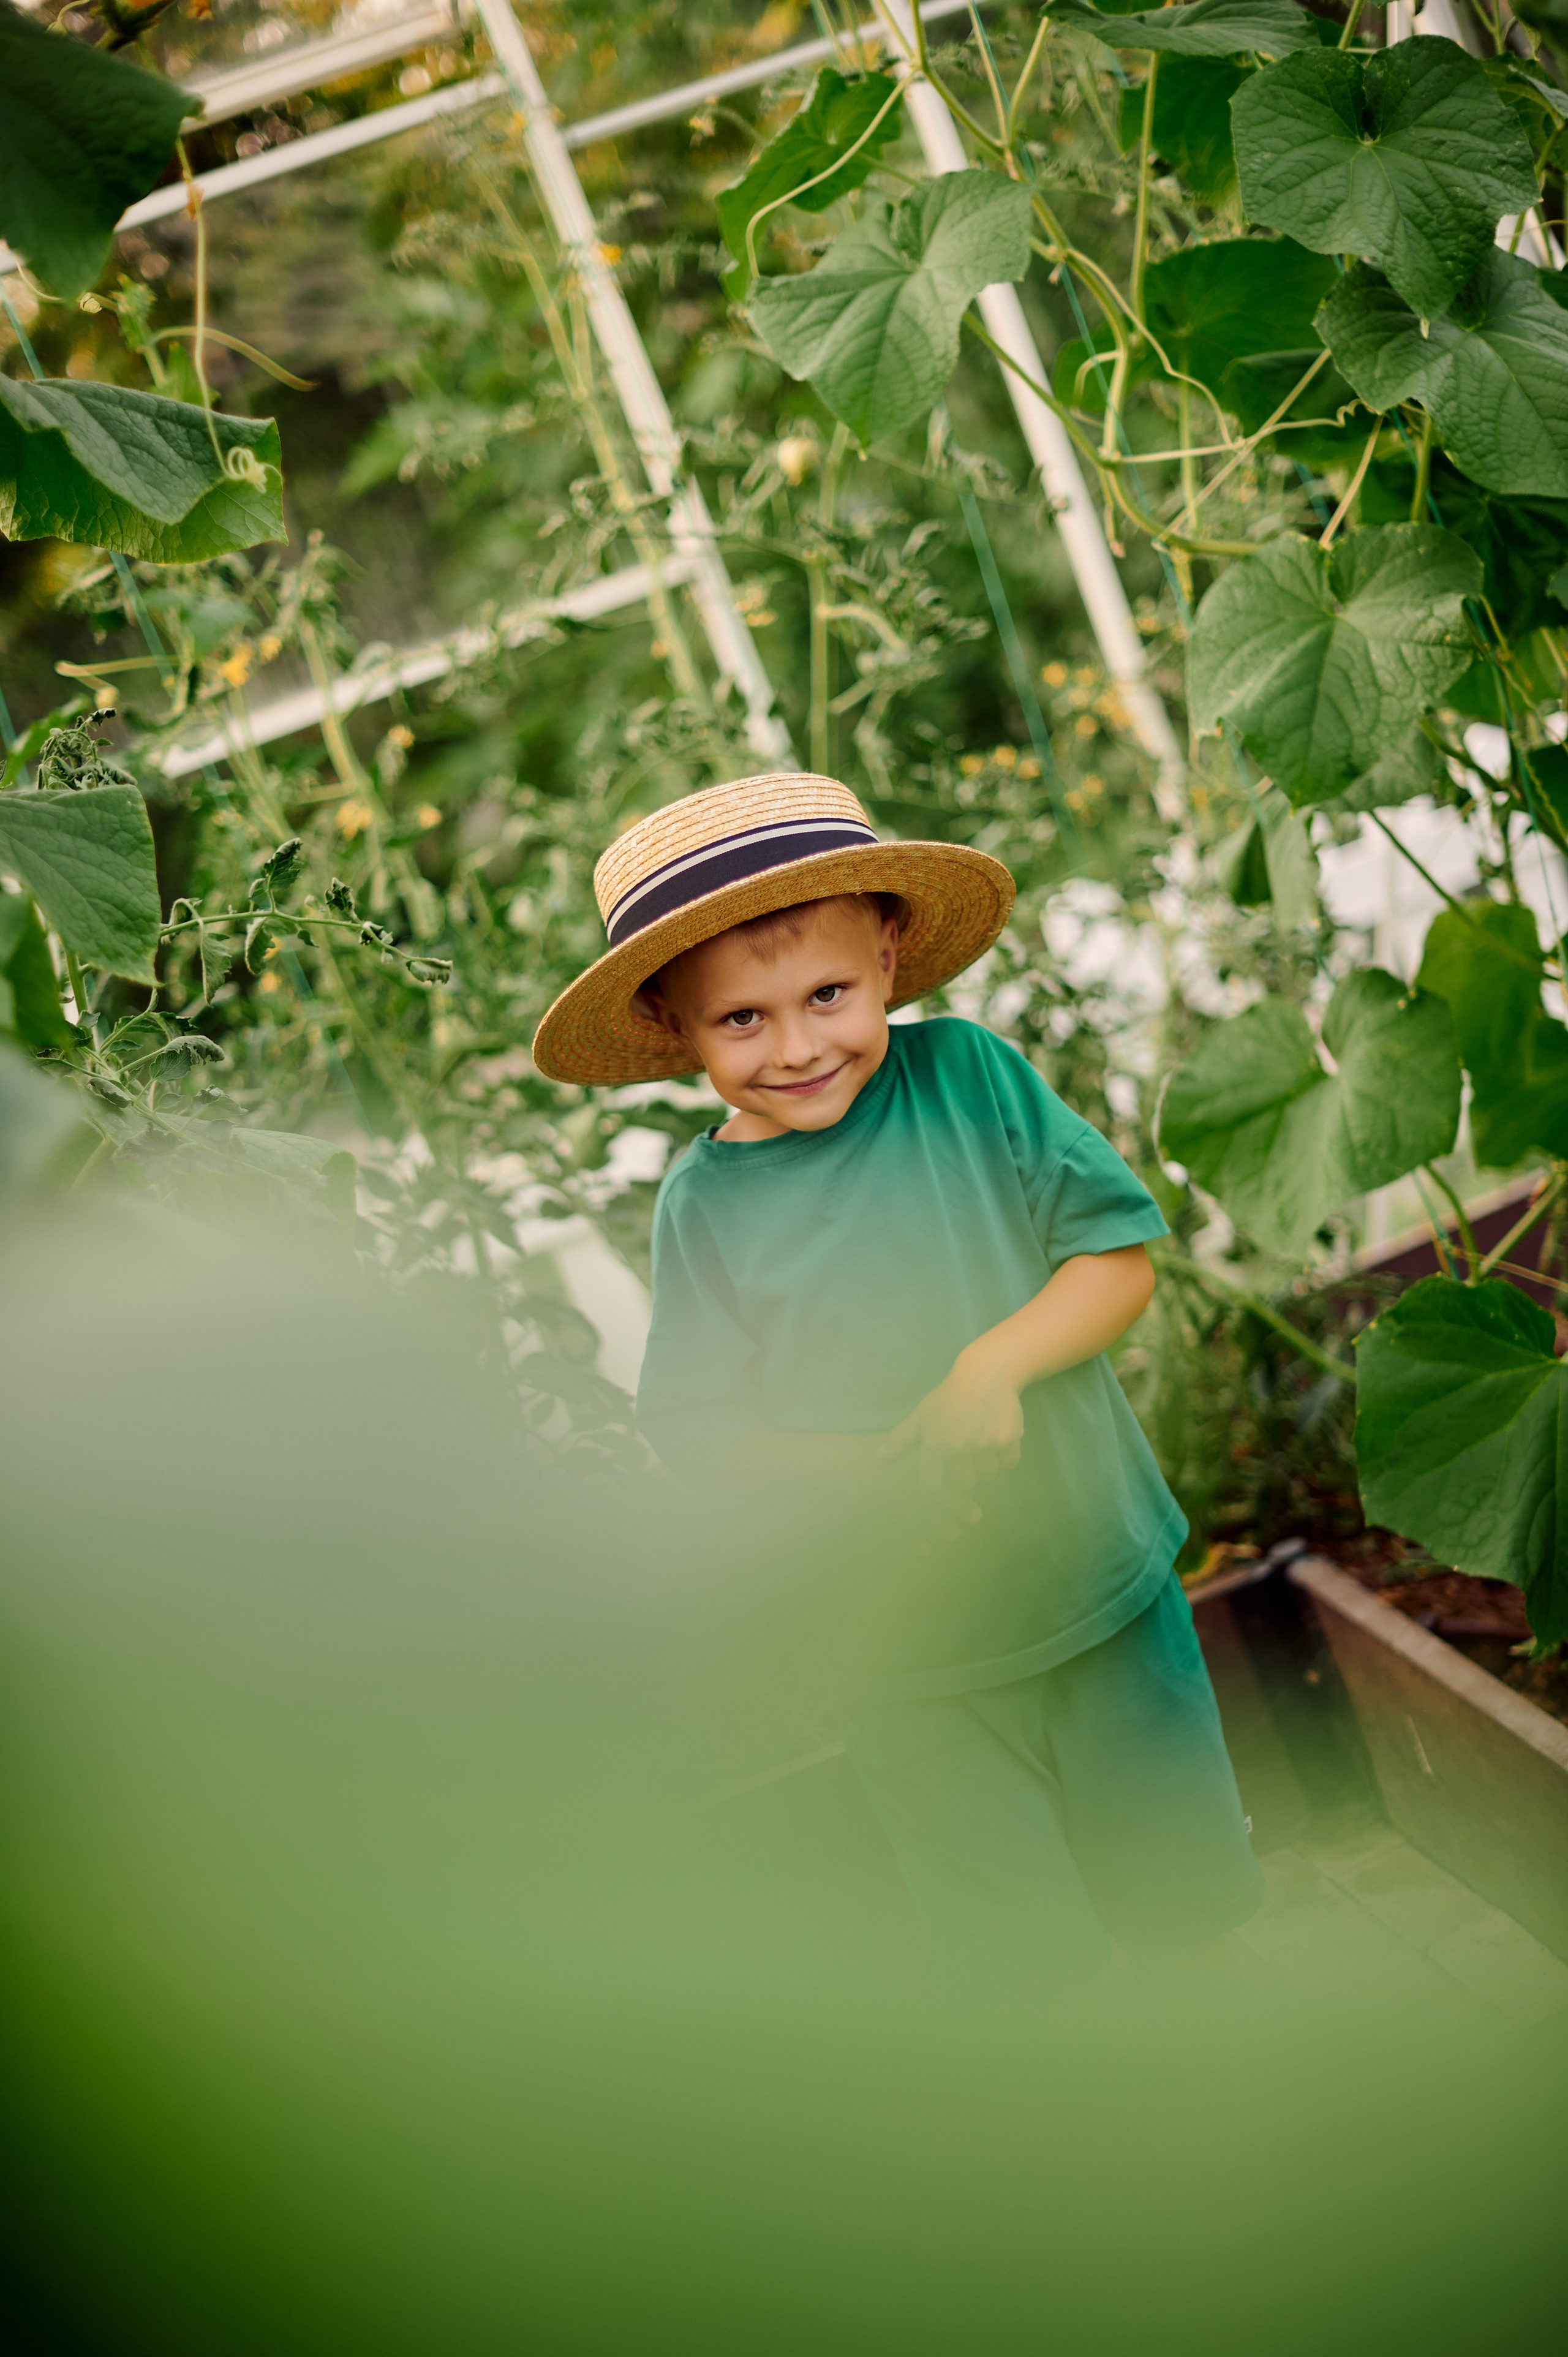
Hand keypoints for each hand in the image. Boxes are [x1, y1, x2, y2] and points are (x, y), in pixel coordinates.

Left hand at [875, 1347, 1023, 1533]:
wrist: (986, 1373)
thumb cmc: (950, 1396)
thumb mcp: (922, 1414)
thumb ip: (901, 1438)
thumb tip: (879, 1458)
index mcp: (934, 1445)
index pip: (932, 1488)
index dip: (943, 1501)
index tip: (956, 1502)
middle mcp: (957, 1448)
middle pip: (966, 1484)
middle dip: (969, 1473)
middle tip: (970, 1452)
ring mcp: (983, 1444)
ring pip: (989, 1474)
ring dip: (989, 1463)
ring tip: (985, 1439)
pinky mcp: (1006, 1439)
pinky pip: (1009, 1463)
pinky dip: (1007, 1455)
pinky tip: (1000, 1436)